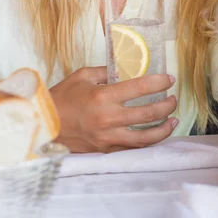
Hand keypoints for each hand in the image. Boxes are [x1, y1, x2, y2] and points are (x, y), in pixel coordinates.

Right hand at [50, 67, 177, 152]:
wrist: (42, 125)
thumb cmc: (61, 97)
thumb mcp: (82, 76)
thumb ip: (106, 72)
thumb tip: (127, 68)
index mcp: (103, 97)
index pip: (140, 88)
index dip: (159, 83)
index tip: (169, 79)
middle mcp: (108, 118)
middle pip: (148, 113)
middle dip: (167, 105)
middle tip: (174, 98)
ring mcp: (107, 137)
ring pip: (145, 137)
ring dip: (163, 129)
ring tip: (174, 120)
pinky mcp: (105, 150)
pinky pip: (131, 149)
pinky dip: (147, 143)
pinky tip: (155, 135)